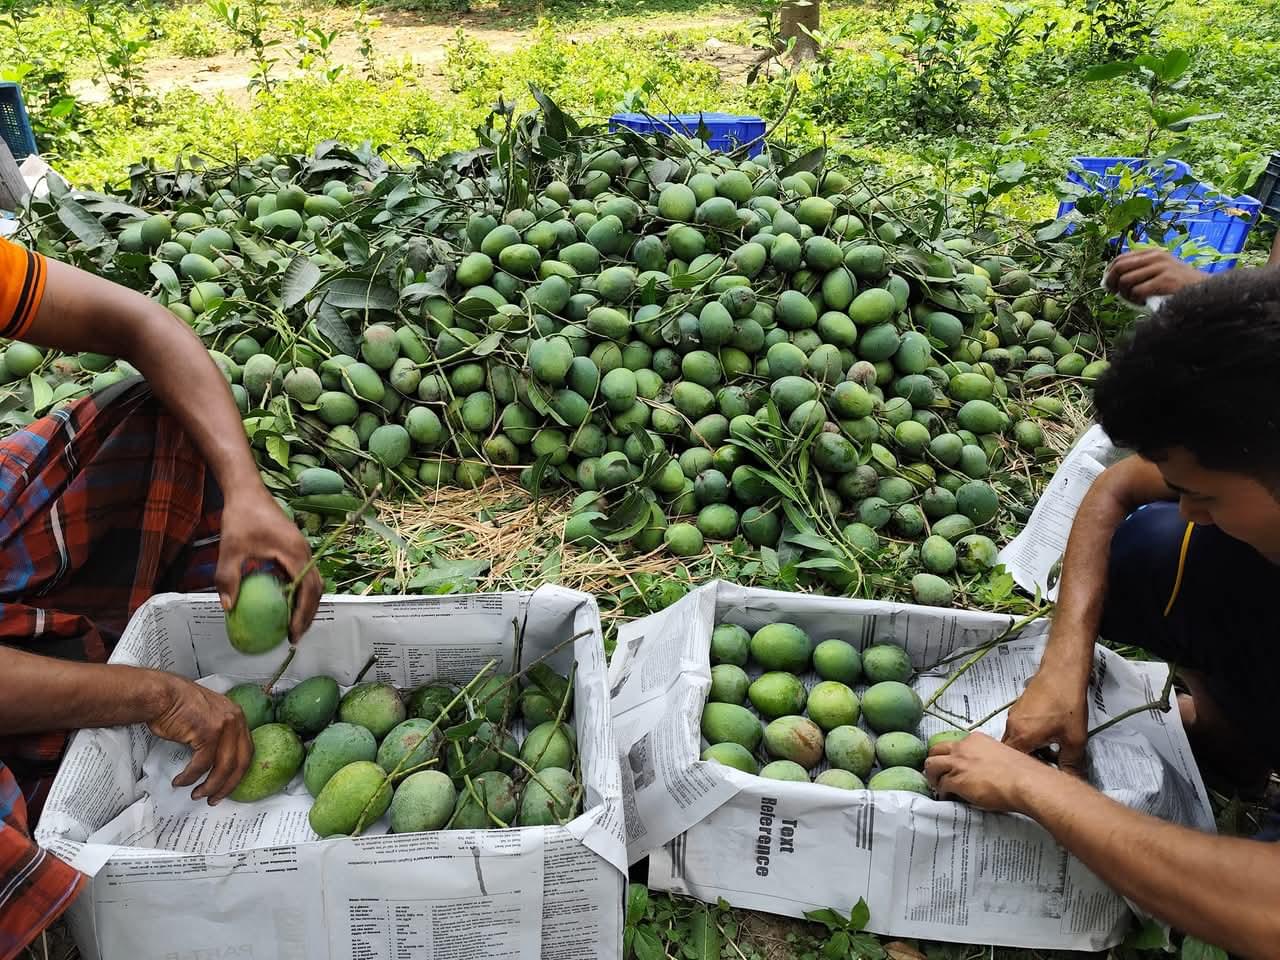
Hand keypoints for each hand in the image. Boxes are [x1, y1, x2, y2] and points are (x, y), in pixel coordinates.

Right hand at [145, 673, 252, 803]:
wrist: (161, 695)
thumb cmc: (178, 706)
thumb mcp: (208, 717)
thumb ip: (218, 734)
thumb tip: (217, 761)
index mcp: (237, 717)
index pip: (246, 751)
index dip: (237, 773)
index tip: (226, 787)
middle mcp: (235, 720)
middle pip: (240, 762)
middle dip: (227, 785)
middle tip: (214, 799)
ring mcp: (223, 726)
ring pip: (222, 767)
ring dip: (209, 786)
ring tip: (197, 794)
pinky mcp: (208, 732)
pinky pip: (201, 764)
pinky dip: (190, 777)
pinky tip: (181, 781)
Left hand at [216, 488, 321, 642]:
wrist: (248, 491)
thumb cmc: (240, 517)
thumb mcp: (230, 550)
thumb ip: (229, 579)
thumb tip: (228, 607)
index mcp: (294, 553)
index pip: (306, 590)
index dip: (302, 614)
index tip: (292, 632)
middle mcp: (304, 552)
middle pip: (316, 589)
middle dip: (308, 614)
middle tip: (294, 635)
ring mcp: (302, 549)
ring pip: (313, 582)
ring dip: (306, 604)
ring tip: (293, 623)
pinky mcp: (295, 547)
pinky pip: (304, 574)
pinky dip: (300, 591)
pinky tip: (284, 602)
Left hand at [925, 733, 1056, 812]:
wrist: (1026, 782)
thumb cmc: (1022, 772)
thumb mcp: (1001, 754)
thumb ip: (986, 756)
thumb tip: (985, 768)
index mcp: (975, 739)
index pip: (953, 744)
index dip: (950, 755)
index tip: (952, 764)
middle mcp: (963, 747)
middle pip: (935, 750)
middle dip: (934, 762)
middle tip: (937, 774)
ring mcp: (958, 763)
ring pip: (931, 766)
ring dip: (933, 777)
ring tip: (939, 786)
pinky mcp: (957, 780)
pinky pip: (941, 786)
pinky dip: (942, 792)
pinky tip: (948, 797)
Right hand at [1002, 669, 1089, 776]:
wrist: (1062, 672)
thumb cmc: (1067, 704)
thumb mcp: (1074, 739)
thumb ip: (1070, 763)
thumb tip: (1070, 779)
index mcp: (1021, 737)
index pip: (1013, 765)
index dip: (1026, 774)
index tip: (1041, 777)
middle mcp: (1011, 726)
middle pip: (1011, 753)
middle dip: (1026, 762)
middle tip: (1045, 767)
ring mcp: (1013, 715)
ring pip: (1015, 740)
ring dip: (1029, 748)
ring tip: (1049, 752)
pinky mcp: (1019, 708)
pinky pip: (1018, 729)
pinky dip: (1029, 737)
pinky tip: (1047, 735)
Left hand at [1105, 249, 1203, 300]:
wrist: (1205, 291)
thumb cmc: (1177, 286)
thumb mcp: (1158, 272)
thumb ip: (1139, 272)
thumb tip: (1109, 281)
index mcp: (1152, 253)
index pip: (1120, 259)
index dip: (1110, 274)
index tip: (1109, 286)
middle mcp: (1156, 257)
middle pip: (1119, 268)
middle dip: (1112, 283)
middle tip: (1115, 295)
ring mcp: (1161, 268)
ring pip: (1126, 281)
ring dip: (1125, 295)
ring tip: (1135, 300)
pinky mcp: (1165, 281)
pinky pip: (1137, 291)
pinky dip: (1135, 300)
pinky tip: (1143, 302)